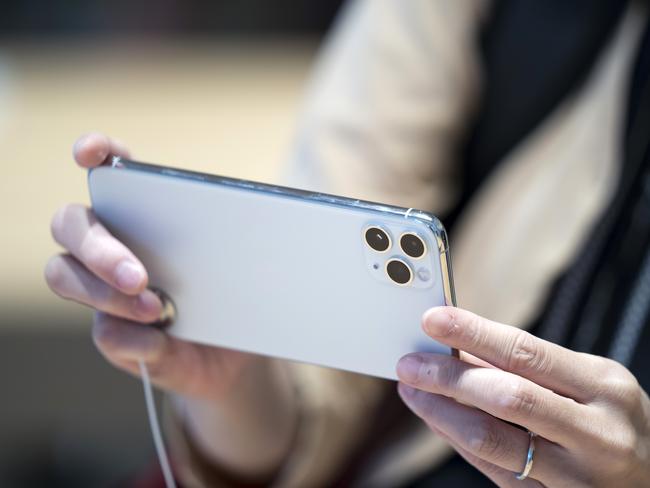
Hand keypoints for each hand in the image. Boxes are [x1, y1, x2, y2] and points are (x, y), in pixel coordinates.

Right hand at [45, 133, 295, 476]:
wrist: (238, 354)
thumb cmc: (239, 295)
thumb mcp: (247, 263)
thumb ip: (238, 239)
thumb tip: (243, 225)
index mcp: (147, 212)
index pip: (110, 167)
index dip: (94, 151)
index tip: (89, 153)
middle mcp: (115, 242)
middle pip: (70, 223)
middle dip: (98, 248)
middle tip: (138, 276)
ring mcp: (104, 288)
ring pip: (63, 274)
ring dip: (104, 294)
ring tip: (156, 309)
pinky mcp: (112, 332)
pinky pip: (103, 332)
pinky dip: (132, 338)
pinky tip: (161, 341)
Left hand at [396, 307, 649, 486]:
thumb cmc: (613, 419)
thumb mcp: (591, 382)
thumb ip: (530, 366)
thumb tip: (460, 344)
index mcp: (604, 386)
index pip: (526, 352)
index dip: (473, 332)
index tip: (433, 319)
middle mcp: (597, 433)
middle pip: (505, 397)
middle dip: (447, 377)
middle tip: (409, 363)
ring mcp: (578, 477)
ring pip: (492, 441)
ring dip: (441, 413)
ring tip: (413, 392)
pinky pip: (494, 471)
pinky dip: (458, 442)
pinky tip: (438, 421)